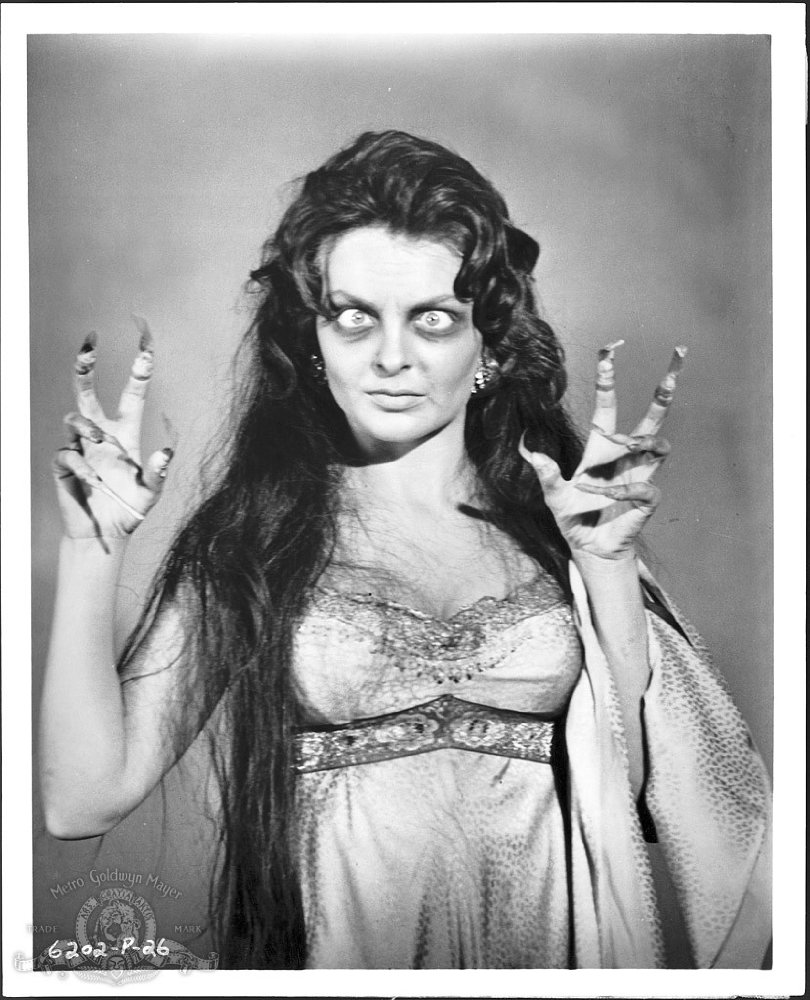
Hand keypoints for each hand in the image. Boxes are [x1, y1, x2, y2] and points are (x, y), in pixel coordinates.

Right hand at [52, 317, 172, 539]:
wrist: (107, 535)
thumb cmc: (131, 509)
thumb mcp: (152, 492)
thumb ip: (159, 473)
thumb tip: (167, 452)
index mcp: (126, 434)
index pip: (131, 393)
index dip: (138, 370)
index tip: (146, 345)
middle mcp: (101, 435)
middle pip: (87, 393)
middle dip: (86, 367)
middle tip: (89, 345)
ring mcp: (80, 448)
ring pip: (73, 419)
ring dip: (87, 426)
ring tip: (101, 440)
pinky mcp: (64, 465)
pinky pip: (67, 455)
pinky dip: (81, 466)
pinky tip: (94, 481)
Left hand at [519, 341, 685, 561]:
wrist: (589, 548)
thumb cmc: (573, 517)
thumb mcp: (553, 494)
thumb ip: (544, 472)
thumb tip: (526, 447)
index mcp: (601, 447)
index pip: (608, 404)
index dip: (608, 378)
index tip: (610, 349)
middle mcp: (625, 456)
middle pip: (652, 416)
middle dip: (664, 391)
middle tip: (674, 368)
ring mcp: (639, 475)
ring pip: (659, 445)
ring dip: (643, 440)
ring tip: (627, 442)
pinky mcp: (645, 499)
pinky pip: (642, 486)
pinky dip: (619, 490)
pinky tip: (600, 496)